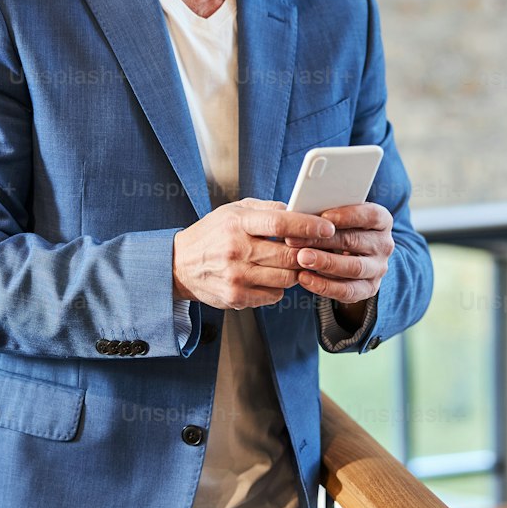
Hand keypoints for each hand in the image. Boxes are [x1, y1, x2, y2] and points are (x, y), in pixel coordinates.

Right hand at [172, 198, 335, 309]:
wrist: (179, 265)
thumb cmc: (213, 234)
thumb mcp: (234, 211)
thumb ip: (267, 209)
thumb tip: (301, 209)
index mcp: (237, 223)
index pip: (280, 224)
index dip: (308, 226)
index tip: (327, 228)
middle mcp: (236, 250)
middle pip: (288, 255)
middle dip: (309, 253)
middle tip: (318, 249)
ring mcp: (236, 277)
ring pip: (287, 278)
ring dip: (295, 271)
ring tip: (291, 262)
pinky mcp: (236, 297)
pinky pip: (275, 295)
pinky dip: (279, 287)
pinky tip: (270, 276)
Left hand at [284, 202, 393, 314]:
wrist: (351, 257)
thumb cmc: (340, 229)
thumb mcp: (338, 217)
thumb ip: (326, 215)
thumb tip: (303, 213)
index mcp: (382, 221)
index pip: (371, 215)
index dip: (349, 215)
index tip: (324, 216)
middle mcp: (384, 245)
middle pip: (356, 241)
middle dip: (324, 240)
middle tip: (296, 239)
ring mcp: (378, 268)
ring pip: (354, 267)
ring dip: (325, 263)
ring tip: (301, 258)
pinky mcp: (369, 289)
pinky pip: (347, 291)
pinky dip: (324, 285)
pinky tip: (304, 278)